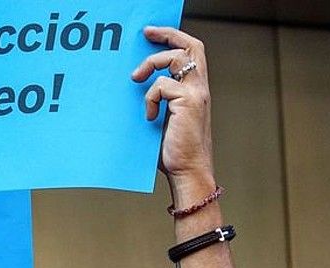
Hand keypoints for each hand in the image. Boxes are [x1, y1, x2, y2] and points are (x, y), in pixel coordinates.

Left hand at [132, 27, 214, 198]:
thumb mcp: (162, 119)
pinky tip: (149, 117)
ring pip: (175, 59)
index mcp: (194, 89)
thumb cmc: (172, 151)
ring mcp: (196, 93)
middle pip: (190, 46)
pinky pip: (161, 86)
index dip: (173, 38)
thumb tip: (131, 87)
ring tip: (135, 78)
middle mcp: (199, 87)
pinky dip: (150, 98)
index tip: (151, 34)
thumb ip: (156, 101)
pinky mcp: (188, 102)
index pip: (191, 51)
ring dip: (151, 64)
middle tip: (146, 33)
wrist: (186, 171)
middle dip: (168, 35)